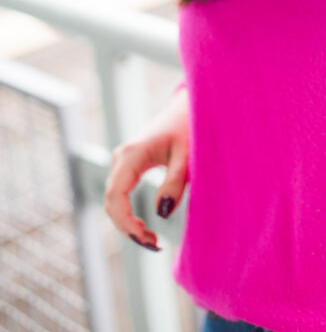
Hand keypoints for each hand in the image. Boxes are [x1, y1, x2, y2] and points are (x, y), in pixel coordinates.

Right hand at [104, 86, 188, 250]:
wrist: (188, 106)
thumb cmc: (189, 127)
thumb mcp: (187, 155)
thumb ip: (175, 183)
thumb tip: (162, 214)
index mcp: (132, 154)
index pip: (116, 196)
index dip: (126, 222)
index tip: (147, 239)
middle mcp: (121, 157)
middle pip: (110, 202)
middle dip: (127, 228)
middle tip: (154, 246)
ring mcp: (122, 160)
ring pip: (113, 200)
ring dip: (126, 223)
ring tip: (152, 241)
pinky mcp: (128, 164)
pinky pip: (119, 194)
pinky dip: (127, 214)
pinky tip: (145, 227)